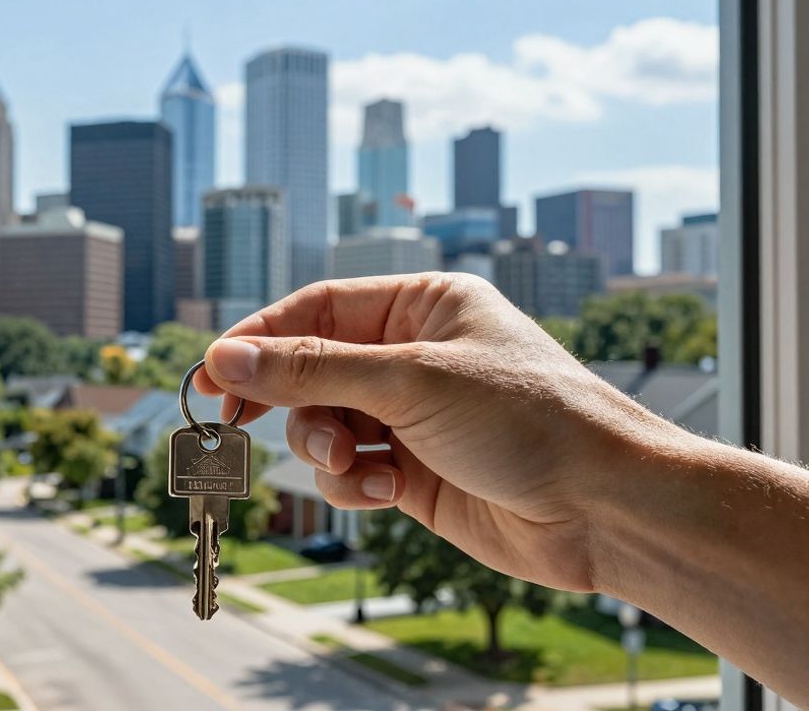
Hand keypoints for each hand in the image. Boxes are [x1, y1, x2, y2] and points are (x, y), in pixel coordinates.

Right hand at [194, 273, 675, 593]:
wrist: (604, 509)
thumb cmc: (530, 419)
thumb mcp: (410, 381)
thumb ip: (311, 371)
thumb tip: (224, 357)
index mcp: (423, 305)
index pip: (316, 310)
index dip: (259, 339)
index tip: (210, 372)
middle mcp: (414, 355)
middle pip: (311, 370)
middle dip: (287, 401)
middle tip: (231, 422)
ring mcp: (413, 416)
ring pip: (324, 426)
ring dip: (326, 450)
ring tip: (358, 466)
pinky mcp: (414, 472)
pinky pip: (351, 471)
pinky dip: (355, 484)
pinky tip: (389, 492)